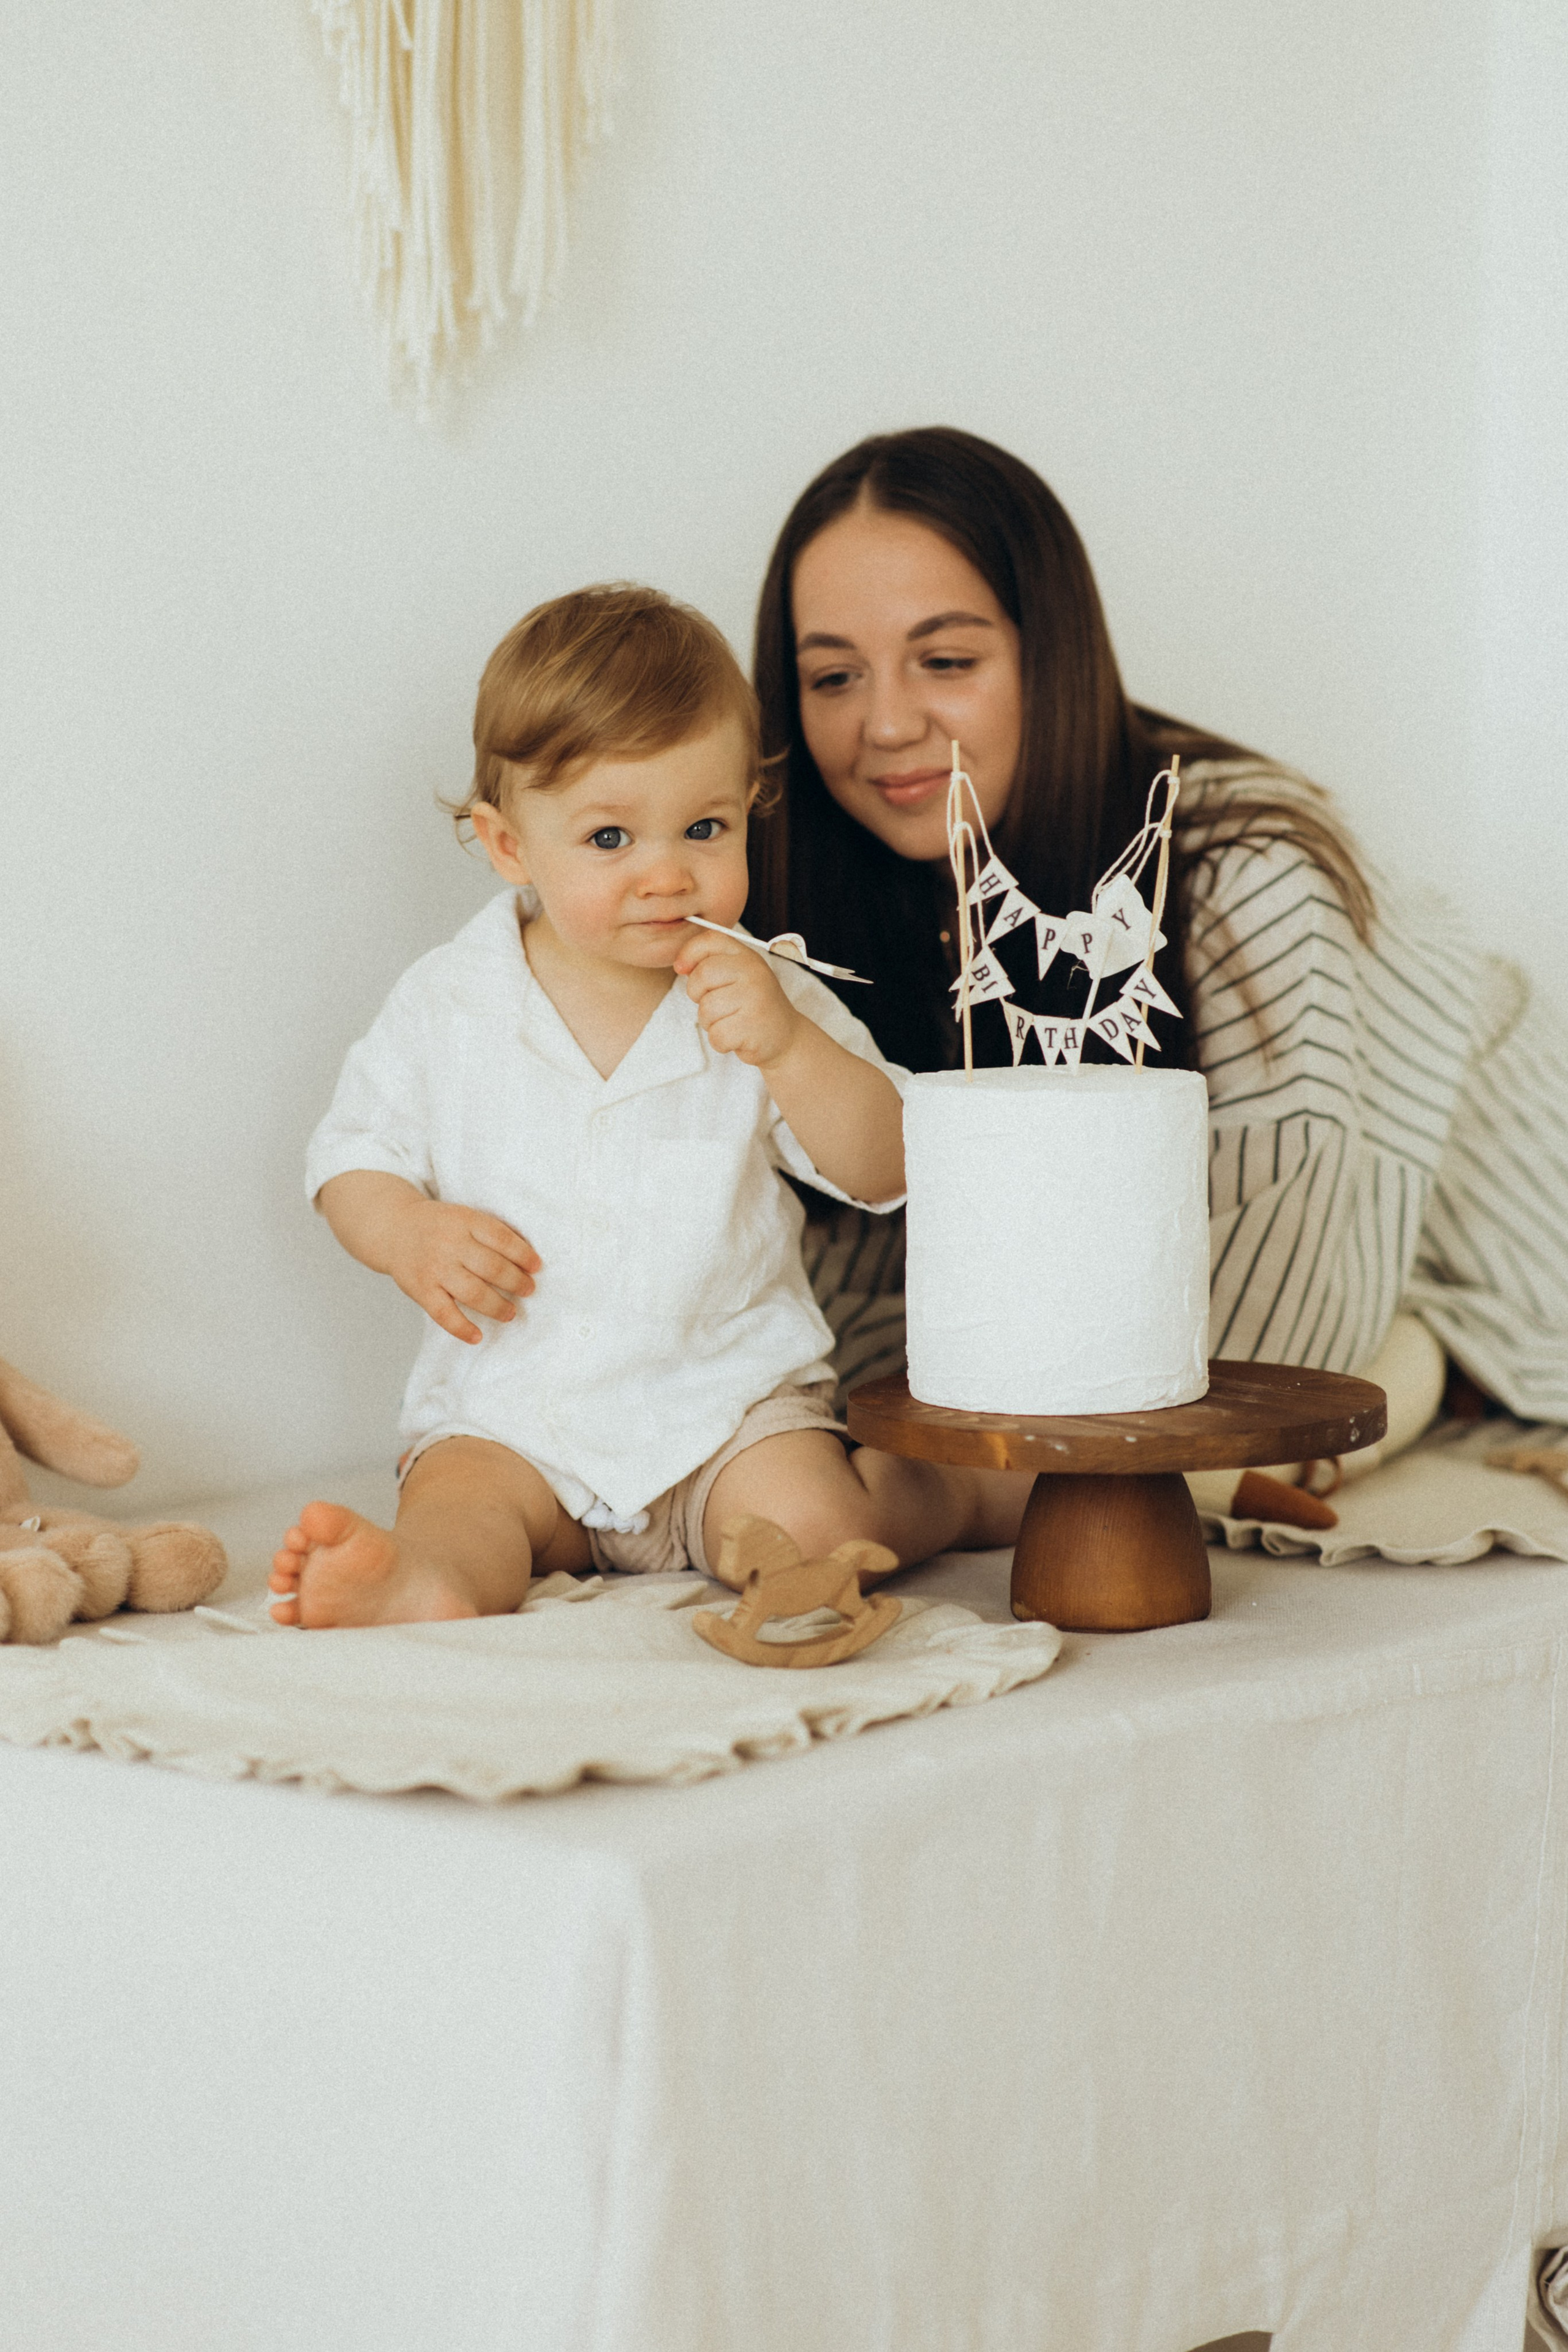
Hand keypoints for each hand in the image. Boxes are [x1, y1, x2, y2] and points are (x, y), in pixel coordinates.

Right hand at [382, 1197, 539, 1344]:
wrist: (393, 1229)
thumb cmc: (439, 1227)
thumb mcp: (464, 1217)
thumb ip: (489, 1233)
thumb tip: (527, 1260)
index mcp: (464, 1221)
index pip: (501, 1238)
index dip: (523, 1254)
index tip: (537, 1267)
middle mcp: (449, 1244)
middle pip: (492, 1267)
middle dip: (516, 1282)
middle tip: (529, 1290)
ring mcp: (434, 1268)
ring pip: (474, 1293)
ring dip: (498, 1307)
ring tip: (510, 1313)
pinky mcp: (421, 1290)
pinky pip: (444, 1314)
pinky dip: (462, 1328)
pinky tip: (477, 1337)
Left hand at [674, 933, 802, 1068]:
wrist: (787, 1038)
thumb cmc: (753, 1007)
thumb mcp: (738, 977)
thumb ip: (712, 965)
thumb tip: (681, 965)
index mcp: (748, 957)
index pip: (710, 941)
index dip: (689, 953)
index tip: (682, 969)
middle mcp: (754, 973)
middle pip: (701, 976)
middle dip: (698, 995)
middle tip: (717, 1005)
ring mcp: (755, 998)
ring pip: (706, 1009)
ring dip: (711, 1023)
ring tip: (732, 1022)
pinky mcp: (752, 1026)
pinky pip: (716, 1035)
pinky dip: (721, 1042)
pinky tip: (738, 1038)